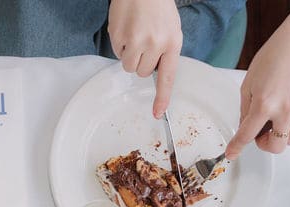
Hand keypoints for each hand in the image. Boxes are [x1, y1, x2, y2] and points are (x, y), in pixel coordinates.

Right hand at [108, 0, 182, 118]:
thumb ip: (165, 50)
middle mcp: (155, 44)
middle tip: (143, 43)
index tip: (158, 113)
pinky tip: (126, 30)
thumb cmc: (157, 6)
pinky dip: (120, 45)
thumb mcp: (170, 28)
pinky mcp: (119, 37)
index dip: (162, 97)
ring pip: (129, 66)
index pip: (167, 76)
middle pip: (142, 73)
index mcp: (172, 42)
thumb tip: (153, 71)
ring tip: (134, 36)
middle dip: (141, 62)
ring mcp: (135, 41)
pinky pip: (117, 53)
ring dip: (130, 56)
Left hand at [225, 0, 289, 158]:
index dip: (237, 147)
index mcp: (264, 103)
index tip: (232, 153)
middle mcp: (287, 109)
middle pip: (276, 147)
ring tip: (281, 116)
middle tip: (264, 132)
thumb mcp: (250, 83)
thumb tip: (247, 130)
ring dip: (284, 133)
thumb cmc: (275, 57)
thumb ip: (246, 109)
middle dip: (267, 144)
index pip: (247, 135)